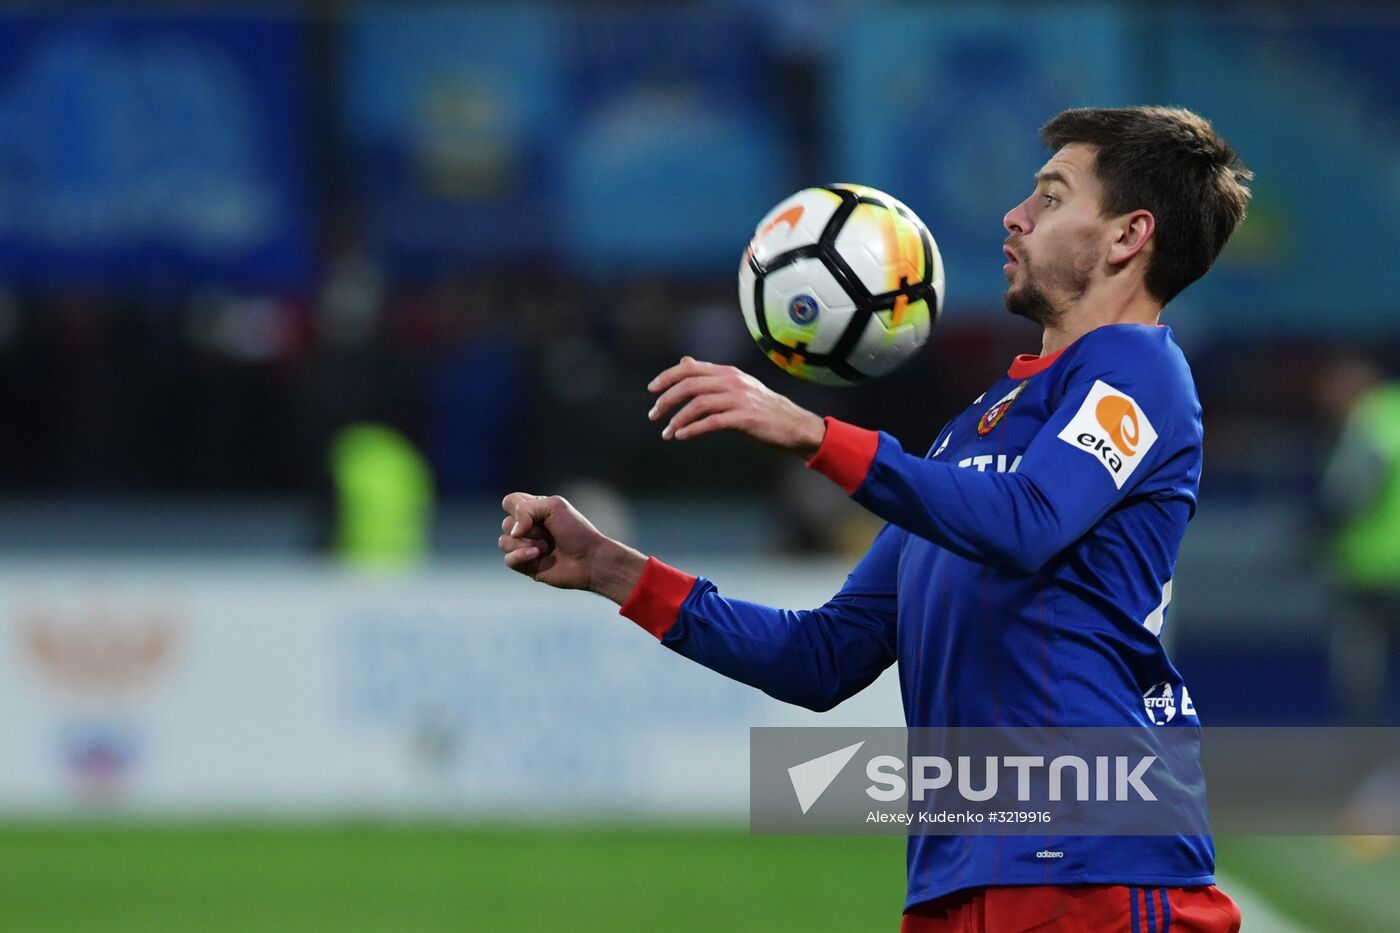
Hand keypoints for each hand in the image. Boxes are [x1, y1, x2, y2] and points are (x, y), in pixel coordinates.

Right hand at [498, 492, 645, 602]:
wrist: (589, 559)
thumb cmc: (576, 531)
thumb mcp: (554, 506)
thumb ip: (526, 509)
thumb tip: (512, 532)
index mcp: (534, 510)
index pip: (510, 502)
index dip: (517, 508)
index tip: (537, 514)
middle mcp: (528, 528)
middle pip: (506, 523)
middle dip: (527, 529)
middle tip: (548, 533)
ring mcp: (526, 547)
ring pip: (504, 542)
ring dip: (525, 543)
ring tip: (546, 547)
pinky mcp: (526, 565)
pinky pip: (508, 559)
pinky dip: (521, 556)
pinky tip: (537, 555)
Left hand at [647, 356, 826, 457]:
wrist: (794, 425)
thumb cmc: (763, 408)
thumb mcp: (737, 385)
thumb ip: (710, 375)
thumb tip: (684, 362)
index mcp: (728, 372)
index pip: (689, 369)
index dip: (667, 377)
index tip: (652, 390)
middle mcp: (732, 381)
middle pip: (689, 385)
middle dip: (666, 400)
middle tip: (653, 416)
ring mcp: (739, 399)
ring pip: (697, 404)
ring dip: (677, 419)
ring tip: (666, 433)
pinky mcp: (744, 418)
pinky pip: (712, 422)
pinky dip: (693, 430)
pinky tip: (681, 437)